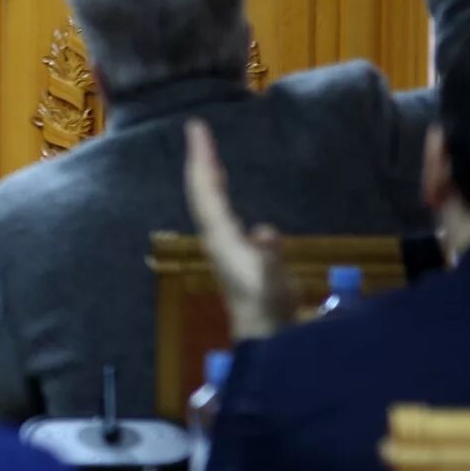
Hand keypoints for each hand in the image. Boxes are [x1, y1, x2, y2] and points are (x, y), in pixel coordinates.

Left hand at [183, 120, 293, 340]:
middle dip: (201, 161)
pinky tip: (228, 198)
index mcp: (221, 238)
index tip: (196, 127)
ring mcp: (225, 249)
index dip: (202, 159)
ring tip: (209, 158)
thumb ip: (270, 258)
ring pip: (211, 204)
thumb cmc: (270, 312)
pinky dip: (223, 197)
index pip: (207, 191)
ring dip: (209, 178)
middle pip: (204, 193)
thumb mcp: (273, 285)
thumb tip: (265, 231)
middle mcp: (217, 239)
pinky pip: (224, 215)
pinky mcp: (237, 258)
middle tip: (197, 131)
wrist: (269, 343)